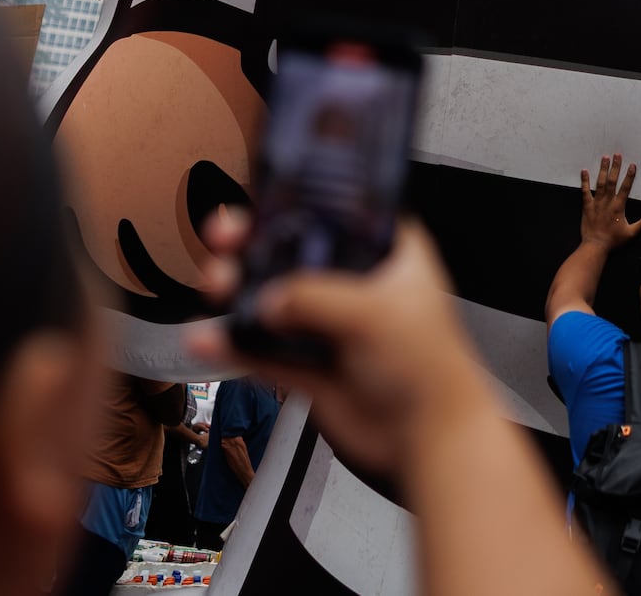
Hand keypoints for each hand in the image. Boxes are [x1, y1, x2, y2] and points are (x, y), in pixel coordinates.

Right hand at [186, 211, 488, 475]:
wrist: (427, 440)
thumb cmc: (431, 369)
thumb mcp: (376, 314)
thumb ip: (316, 297)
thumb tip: (269, 297)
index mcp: (386, 253)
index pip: (336, 213)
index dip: (299, 204)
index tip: (262, 201)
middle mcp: (354, 284)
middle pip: (292, 253)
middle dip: (253, 244)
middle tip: (226, 240)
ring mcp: (328, 325)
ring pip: (270, 299)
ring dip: (238, 290)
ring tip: (218, 286)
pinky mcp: (308, 367)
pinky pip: (262, 349)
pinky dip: (234, 344)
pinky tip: (208, 338)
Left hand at [578, 153, 640, 249]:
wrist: (596, 246)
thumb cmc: (613, 240)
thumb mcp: (631, 234)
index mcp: (618, 207)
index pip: (625, 188)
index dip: (629, 176)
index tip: (632, 165)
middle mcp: (608, 202)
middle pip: (612, 181)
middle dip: (615, 167)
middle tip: (617, 155)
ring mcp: (596, 202)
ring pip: (600, 183)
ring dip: (603, 170)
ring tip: (605, 157)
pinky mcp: (587, 206)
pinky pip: (585, 191)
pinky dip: (584, 181)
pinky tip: (584, 171)